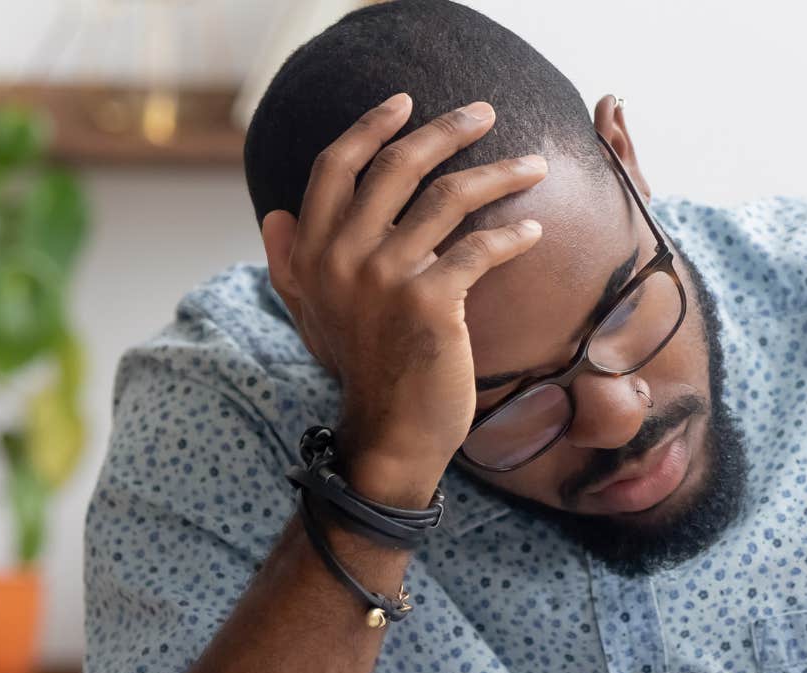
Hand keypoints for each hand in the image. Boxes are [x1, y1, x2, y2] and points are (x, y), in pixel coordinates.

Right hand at [260, 93, 548, 503]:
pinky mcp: (431, 302)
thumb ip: (291, 263)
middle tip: (485, 111)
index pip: (336, 166)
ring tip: (534, 164)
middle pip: (398, 166)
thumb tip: (272, 215)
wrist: (390, 436)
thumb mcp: (310, 314)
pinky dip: (512, 235)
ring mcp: (386, 277)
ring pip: (448, 198)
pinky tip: (533, 230)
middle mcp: (343, 256)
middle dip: (447, 130)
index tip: (406, 102)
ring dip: (498, 173)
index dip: (371, 127)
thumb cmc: (361, 372)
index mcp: (313, 251)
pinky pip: (479, 249)